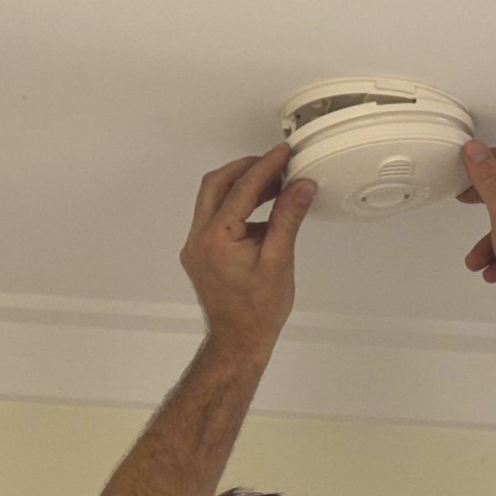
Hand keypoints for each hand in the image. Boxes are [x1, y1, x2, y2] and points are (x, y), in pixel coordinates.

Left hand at [179, 142, 316, 349]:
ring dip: (241, 187)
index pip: (241, 188)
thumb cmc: (257, 312)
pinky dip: (236, 207)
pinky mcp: (200, 254)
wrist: (238, 341)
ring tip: (274, 187)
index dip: (266, 166)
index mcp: (216, 238)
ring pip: (212, 199)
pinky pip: (214, 217)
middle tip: (276, 165)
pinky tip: (261, 213)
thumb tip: (300, 187)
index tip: (283, 154)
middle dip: (247, 169)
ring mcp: (196, 246)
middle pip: (217, 184)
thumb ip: (287, 218)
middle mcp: (198, 239)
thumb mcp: (279, 261)